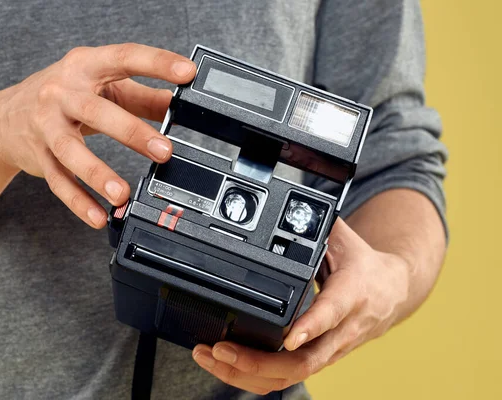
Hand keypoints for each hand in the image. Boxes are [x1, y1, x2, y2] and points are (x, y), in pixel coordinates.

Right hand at [0, 43, 195, 228]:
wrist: (6, 116)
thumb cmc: (64, 95)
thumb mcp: (104, 87)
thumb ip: (144, 97)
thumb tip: (184, 107)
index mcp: (85, 66)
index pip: (124, 57)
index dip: (156, 62)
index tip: (186, 73)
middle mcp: (61, 93)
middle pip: (96, 110)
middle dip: (131, 132)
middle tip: (165, 151)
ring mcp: (45, 126)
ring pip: (71, 151)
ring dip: (98, 174)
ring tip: (124, 195)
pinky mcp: (38, 156)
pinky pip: (59, 181)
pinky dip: (79, 201)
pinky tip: (99, 216)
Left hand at [192, 218, 409, 394]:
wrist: (393, 294)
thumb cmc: (367, 267)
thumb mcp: (347, 239)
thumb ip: (319, 225)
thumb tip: (296, 205)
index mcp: (350, 295)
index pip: (331, 314)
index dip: (309, 328)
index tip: (286, 338)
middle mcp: (340, 331)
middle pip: (303, 361)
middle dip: (256, 362)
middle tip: (219, 349)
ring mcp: (329, 351)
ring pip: (290, 376)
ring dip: (246, 374)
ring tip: (210, 358)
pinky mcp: (318, 359)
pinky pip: (286, 378)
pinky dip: (254, 377)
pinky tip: (228, 368)